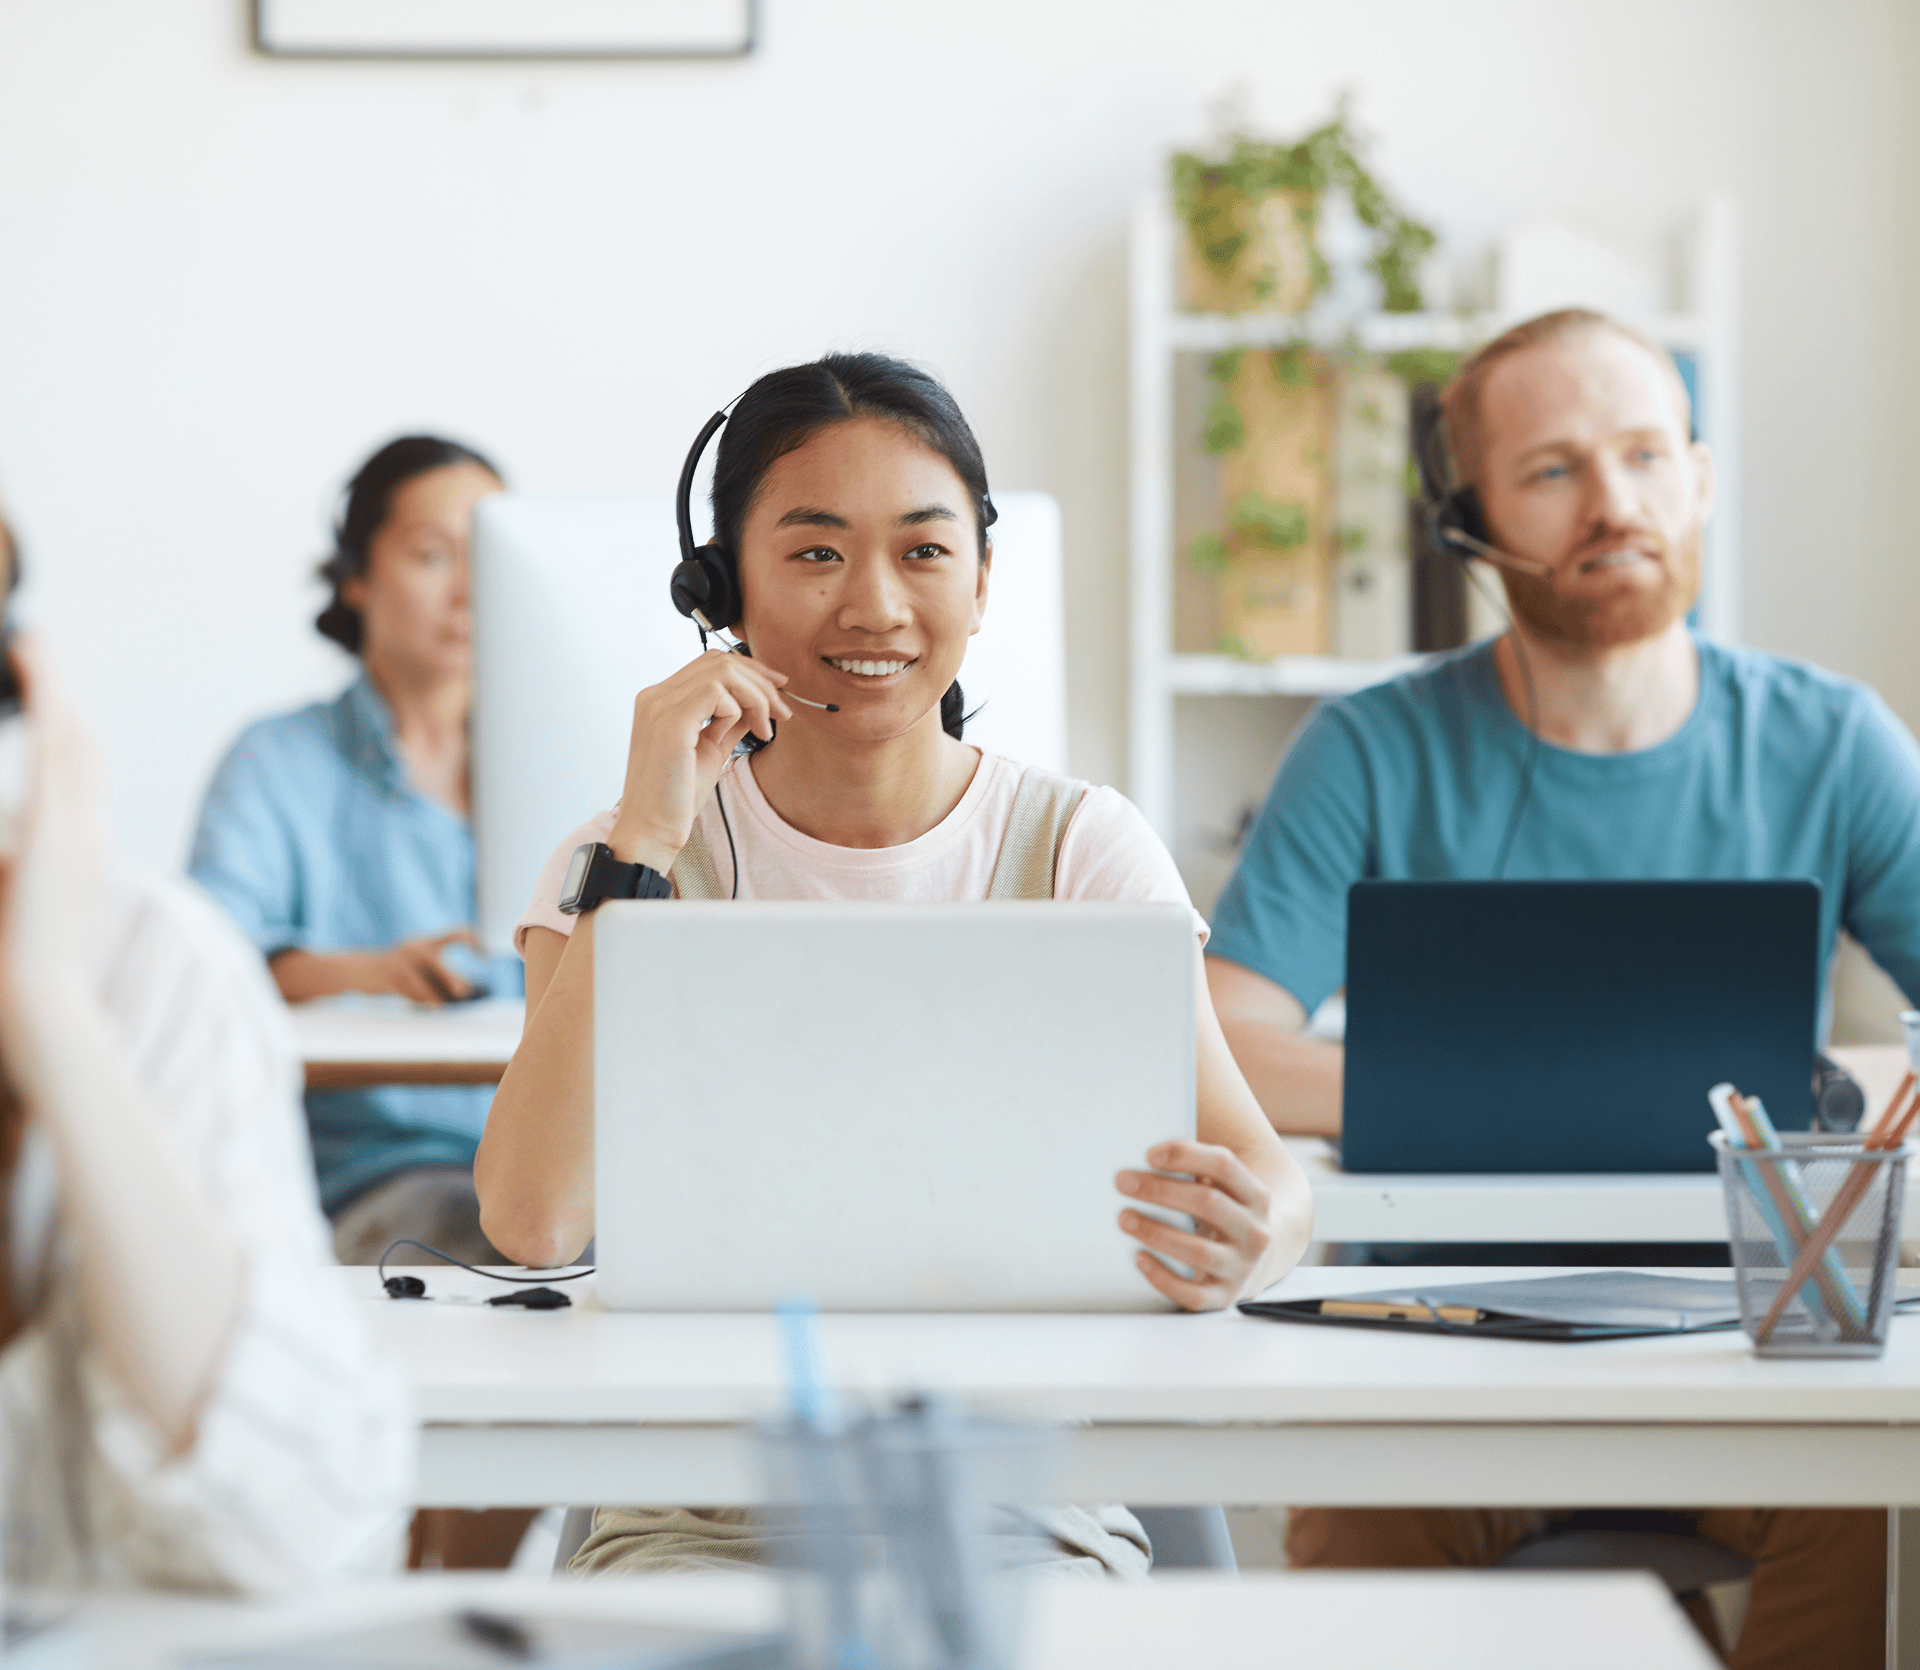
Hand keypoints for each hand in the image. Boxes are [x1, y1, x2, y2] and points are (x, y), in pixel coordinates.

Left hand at [0, 636, 106, 1093]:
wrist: (40, 1007)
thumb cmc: (20, 972)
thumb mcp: (13, 903)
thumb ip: (9, 871)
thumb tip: (4, 859)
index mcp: (78, 854)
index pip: (80, 779)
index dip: (68, 734)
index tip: (53, 707)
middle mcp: (87, 833)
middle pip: (82, 747)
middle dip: (62, 697)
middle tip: (37, 651)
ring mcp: (75, 828)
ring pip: (70, 738)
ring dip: (52, 686)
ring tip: (31, 645)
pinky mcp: (55, 827)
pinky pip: (52, 746)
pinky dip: (45, 698)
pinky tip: (29, 662)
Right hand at [373, 929, 482, 1005]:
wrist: (362, 971)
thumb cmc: (400, 969)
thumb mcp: (420, 962)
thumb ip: (440, 972)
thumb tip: (465, 991)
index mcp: (427, 942)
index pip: (457, 933)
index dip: (473, 940)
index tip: (484, 956)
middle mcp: (415, 948)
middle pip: (435, 961)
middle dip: (449, 977)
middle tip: (463, 991)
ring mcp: (400, 963)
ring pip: (421, 982)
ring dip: (434, 997)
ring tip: (443, 1006)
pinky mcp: (389, 978)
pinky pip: (408, 992)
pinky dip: (420, 1001)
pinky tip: (429, 1007)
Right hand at [606, 651, 791, 870]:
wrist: (652, 828)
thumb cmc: (675, 797)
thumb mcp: (710, 751)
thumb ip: (728, 724)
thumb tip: (754, 707)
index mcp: (660, 700)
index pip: (710, 663)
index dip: (750, 670)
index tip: (777, 687)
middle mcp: (656, 696)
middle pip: (720, 661)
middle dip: (761, 682)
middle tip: (782, 712)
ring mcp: (659, 706)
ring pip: (724, 672)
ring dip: (756, 696)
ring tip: (765, 728)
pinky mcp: (671, 722)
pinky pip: (717, 693)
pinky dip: (738, 711)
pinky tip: (736, 736)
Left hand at [1116, 1139, 1275, 1311]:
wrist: (1265, 1258)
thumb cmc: (1228, 1211)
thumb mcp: (1228, 1188)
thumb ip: (1199, 1167)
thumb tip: (1147, 1152)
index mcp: (1257, 1196)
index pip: (1225, 1165)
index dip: (1186, 1155)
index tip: (1149, 1154)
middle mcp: (1256, 1232)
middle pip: (1207, 1203)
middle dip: (1161, 1191)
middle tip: (1123, 1183)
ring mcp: (1243, 1268)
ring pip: (1198, 1251)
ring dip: (1156, 1232)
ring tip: (1124, 1218)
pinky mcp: (1226, 1297)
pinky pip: (1192, 1294)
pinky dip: (1162, 1277)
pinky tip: (1139, 1259)